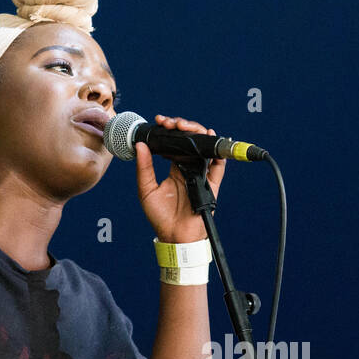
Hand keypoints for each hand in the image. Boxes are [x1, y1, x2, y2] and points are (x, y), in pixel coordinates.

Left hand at [134, 114, 225, 243]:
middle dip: (183, 127)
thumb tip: (140, 145)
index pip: (175, 143)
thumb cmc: (160, 217)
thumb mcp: (146, 190)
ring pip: (203, 148)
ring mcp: (201, 176)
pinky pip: (218, 166)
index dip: (170, 130)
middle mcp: (189, 169)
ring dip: (197, 133)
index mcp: (174, 168)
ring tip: (186, 126)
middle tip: (172, 123)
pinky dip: (216, 152)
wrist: (175, 237)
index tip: (161, 121)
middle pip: (190, 141)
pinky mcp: (211, 185)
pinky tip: (209, 137)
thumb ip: (144, 167)